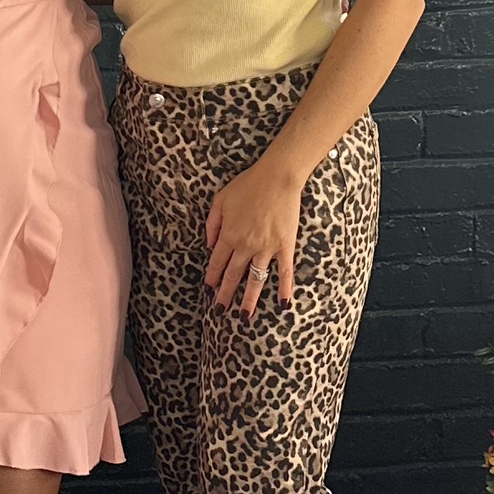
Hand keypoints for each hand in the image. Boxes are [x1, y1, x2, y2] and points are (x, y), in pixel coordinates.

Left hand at [204, 152, 305, 316]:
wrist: (278, 176)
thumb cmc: (248, 184)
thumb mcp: (220, 200)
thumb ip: (211, 224)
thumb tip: (208, 246)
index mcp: (229, 235)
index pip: (216, 263)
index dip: (211, 278)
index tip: (208, 290)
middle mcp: (246, 245)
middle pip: (233, 276)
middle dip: (224, 295)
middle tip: (220, 311)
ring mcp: (266, 248)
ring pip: (256, 279)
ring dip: (249, 299)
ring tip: (244, 316)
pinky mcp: (285, 246)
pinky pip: (284, 272)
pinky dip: (284, 289)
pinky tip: (282, 304)